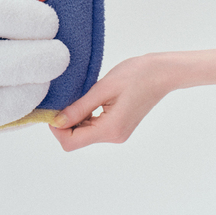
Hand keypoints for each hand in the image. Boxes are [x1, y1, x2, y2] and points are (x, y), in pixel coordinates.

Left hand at [50, 54, 168, 150]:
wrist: (161, 72)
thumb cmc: (135, 75)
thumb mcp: (103, 88)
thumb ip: (79, 107)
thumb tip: (57, 122)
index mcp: (110, 130)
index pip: (71, 142)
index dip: (57, 128)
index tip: (53, 108)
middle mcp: (114, 137)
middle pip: (77, 139)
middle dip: (65, 123)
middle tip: (63, 99)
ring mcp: (118, 133)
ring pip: (84, 133)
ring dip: (75, 118)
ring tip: (77, 96)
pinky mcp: (119, 126)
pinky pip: (94, 127)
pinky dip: (85, 116)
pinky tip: (87, 100)